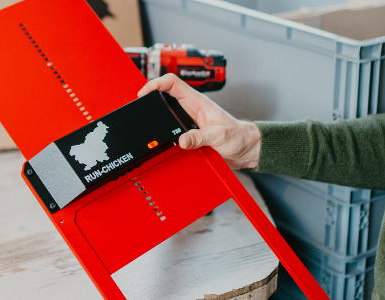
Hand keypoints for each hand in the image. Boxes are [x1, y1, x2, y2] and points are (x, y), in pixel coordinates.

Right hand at [137, 74, 261, 168]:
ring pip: (166, 114)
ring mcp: (188, 121)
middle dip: (150, 99)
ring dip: (156, 117)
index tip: (143, 93)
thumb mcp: (219, 136)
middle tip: (138, 106)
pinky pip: (171, 131)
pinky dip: (163, 134)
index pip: (172, 83)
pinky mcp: (189, 134)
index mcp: (198, 102)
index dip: (156, 84)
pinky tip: (158, 139)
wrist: (246, 149)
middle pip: (164, 96)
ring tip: (143, 120)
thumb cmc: (239, 136)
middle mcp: (191, 109)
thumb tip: (182, 140)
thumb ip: (200, 138)